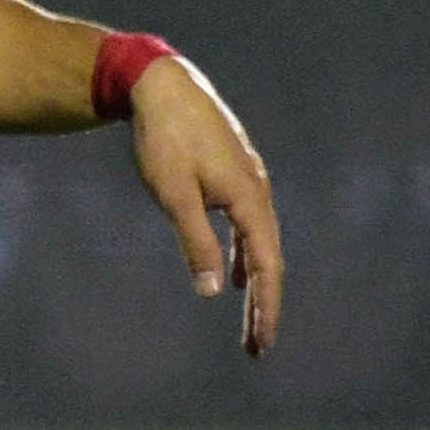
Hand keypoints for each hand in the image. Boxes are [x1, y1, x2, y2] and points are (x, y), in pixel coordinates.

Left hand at [128, 57, 283, 356]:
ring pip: (259, 242)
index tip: (262, 343)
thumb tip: (212, 292)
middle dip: (263, 304)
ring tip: (250, 319)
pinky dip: (243, 254)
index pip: (266, 267)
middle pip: (268, 260)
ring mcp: (249, 180)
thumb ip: (196, 243)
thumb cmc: (164, 140)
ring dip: (254, 281)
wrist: (161, 84)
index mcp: (250, 200)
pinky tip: (231, 273)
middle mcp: (259, 191)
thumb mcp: (174, 195)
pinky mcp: (234, 173)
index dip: (266, 308)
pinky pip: (247, 226)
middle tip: (257, 345)